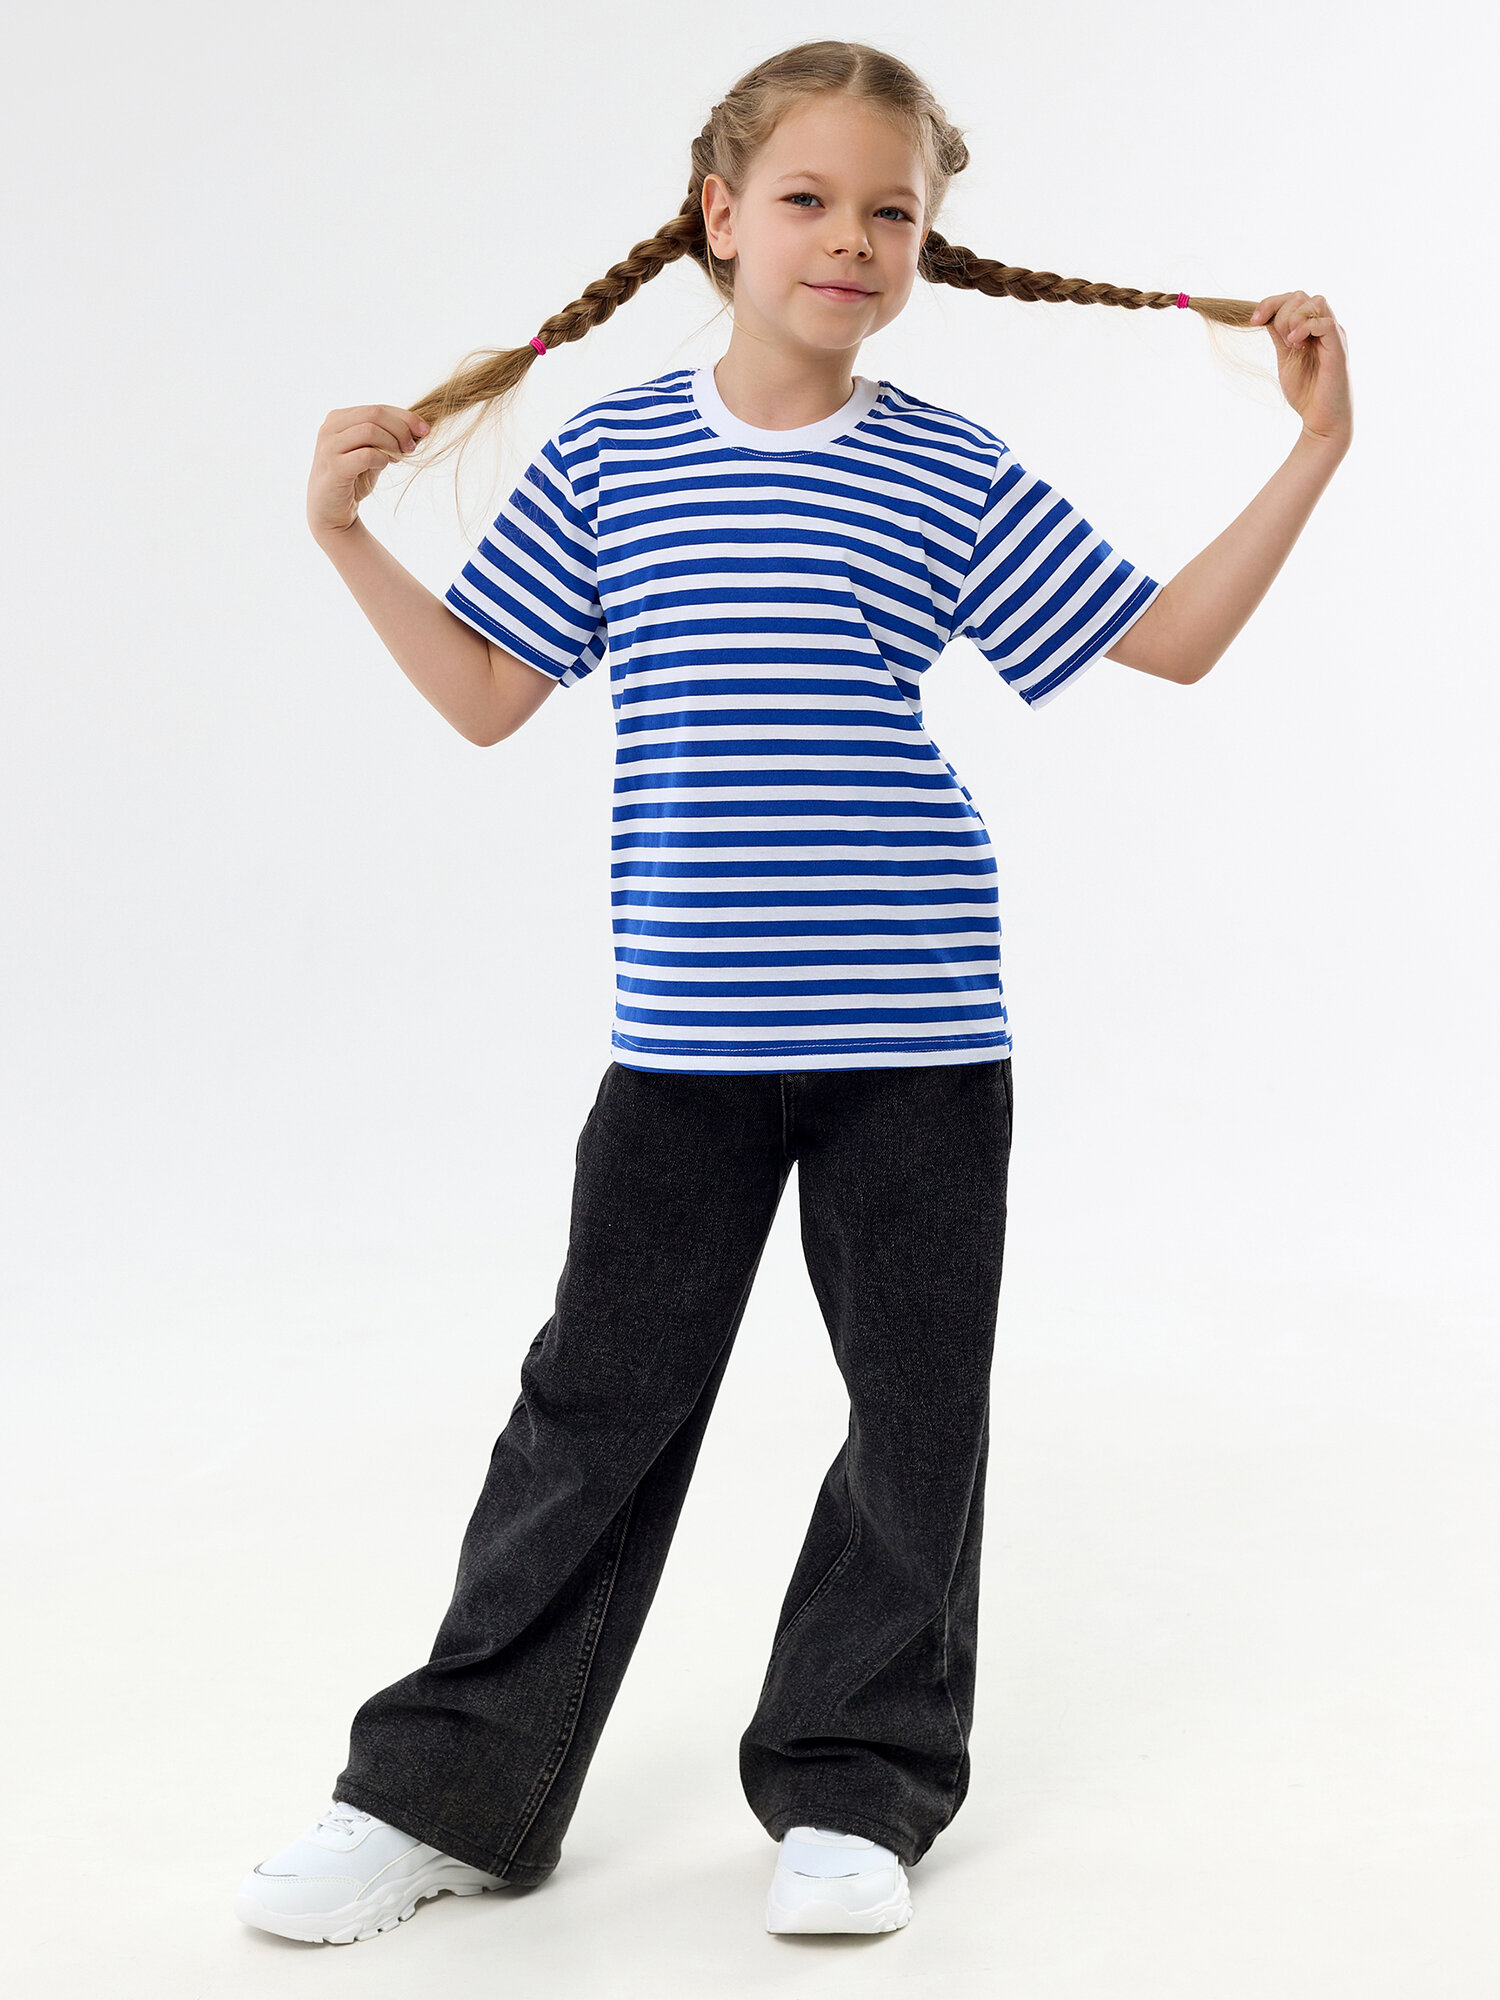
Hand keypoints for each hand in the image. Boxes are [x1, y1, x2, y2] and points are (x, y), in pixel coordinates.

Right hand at [307, 404, 430, 536]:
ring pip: (370, 430)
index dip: (405, 417)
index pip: (377, 408)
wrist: (331, 512)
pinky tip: (384, 465)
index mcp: (338, 418)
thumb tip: (417, 428)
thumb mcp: (371, 452)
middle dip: (401, 429)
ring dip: (392, 444)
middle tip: (411, 448)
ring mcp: (329, 446)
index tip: (424, 430)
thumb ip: (385, 437)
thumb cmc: (354, 480)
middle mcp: (330, 428)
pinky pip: (366, 455)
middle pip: (374, 414)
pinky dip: (382, 459)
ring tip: (398, 458)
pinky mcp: (334, 467)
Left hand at [1249, 292, 1350, 450]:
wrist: (1321, 420)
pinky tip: (1296, 345)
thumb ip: (1278, 337)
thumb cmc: (1306, 392)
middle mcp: (1323, 327)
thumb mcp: (1284, 359)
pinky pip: (1325, 323)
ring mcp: (1333, 336)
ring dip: (1294, 319)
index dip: (1270, 303)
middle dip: (1280, 312)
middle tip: (1278, 340)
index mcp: (1310, 328)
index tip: (1253, 321)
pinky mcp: (1338, 348)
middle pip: (1301, 296)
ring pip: (1316, 302)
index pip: (1292, 299)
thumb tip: (1263, 317)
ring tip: (1289, 344)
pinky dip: (1305, 328)